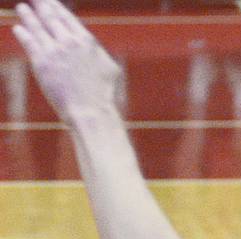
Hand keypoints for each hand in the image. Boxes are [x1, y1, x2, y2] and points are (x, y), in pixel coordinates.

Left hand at [13, 0, 122, 126]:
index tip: (50, 2)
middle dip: (42, 6)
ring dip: (28, 15)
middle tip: (36, 0)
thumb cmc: (104, 95)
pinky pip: (29, 42)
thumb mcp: (109, 68)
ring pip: (37, 27)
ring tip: (22, 8)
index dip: (57, 8)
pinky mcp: (42, 63)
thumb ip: (97, 53)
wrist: (91, 111)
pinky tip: (18, 28)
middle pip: (51, 18)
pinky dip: (22, 33)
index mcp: (87, 42)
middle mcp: (69, 42)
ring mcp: (54, 51)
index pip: (67, 18)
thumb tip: (93, 47)